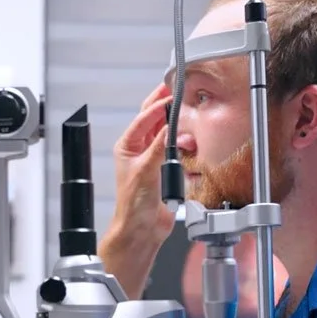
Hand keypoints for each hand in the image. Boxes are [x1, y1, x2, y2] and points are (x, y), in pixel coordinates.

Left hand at [111, 83, 176, 245]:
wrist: (142, 228)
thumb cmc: (133, 204)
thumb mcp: (146, 170)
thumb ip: (160, 146)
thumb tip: (170, 126)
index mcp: (127, 147)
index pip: (144, 118)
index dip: (159, 105)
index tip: (173, 95)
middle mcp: (138, 151)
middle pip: (153, 120)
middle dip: (164, 105)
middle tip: (176, 89)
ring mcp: (151, 159)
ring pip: (165, 133)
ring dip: (176, 126)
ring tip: (186, 116)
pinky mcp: (164, 170)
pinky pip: (175, 150)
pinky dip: (183, 144)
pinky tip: (189, 141)